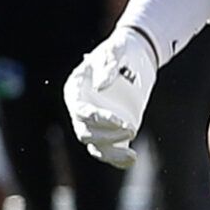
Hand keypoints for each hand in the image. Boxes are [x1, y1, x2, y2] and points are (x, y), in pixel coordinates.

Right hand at [66, 27, 157, 168]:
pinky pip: (111, 150)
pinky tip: (131, 159)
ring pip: (96, 147)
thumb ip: (107, 66)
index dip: (99, 120)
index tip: (122, 122)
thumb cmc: (120, 50)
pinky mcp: (113, 130)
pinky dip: (118, 159)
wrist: (134, 55)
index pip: (81, 113)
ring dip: (111, 152)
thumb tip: (101, 86)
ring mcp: (97, 123)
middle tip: (132, 128)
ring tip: (131, 154)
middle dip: (107, 136)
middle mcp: (82, 111)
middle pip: (86, 133)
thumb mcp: (115, 51)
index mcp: (75, 92)